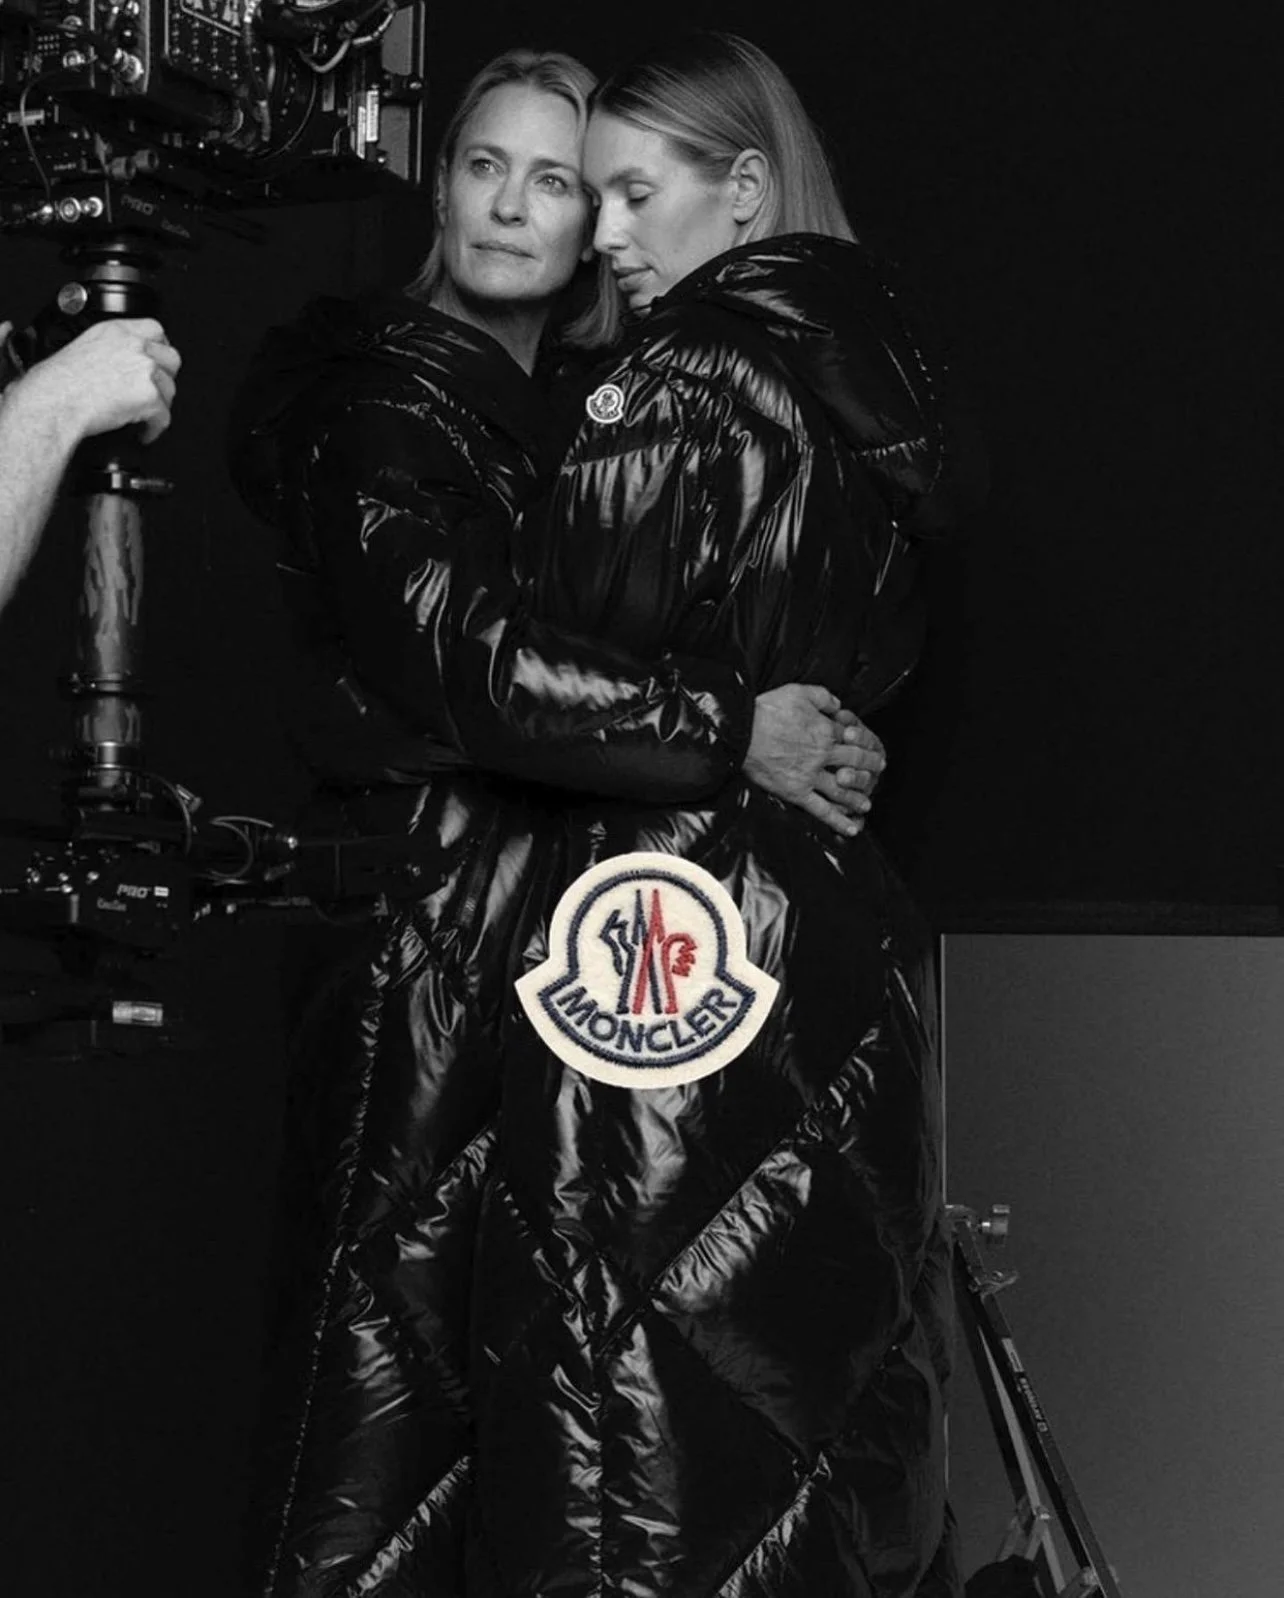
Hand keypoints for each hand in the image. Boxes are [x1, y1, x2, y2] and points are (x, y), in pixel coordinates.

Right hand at [7, 317, 180, 446]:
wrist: (54, 402)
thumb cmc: (59, 382)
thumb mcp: (84, 346)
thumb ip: (112, 347)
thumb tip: (125, 361)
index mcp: (117, 331)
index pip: (156, 330)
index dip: (159, 350)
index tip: (157, 363)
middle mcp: (134, 346)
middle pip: (172, 359)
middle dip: (165, 378)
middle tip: (153, 392)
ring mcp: (145, 370)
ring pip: (170, 390)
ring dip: (158, 405)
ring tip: (141, 415)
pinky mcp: (149, 396)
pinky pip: (164, 417)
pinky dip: (154, 429)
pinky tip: (141, 431)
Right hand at [744, 684, 886, 837]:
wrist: (741, 732)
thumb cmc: (766, 710)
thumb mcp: (798, 691)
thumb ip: (823, 697)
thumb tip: (839, 705)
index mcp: (825, 730)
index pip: (855, 739)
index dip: (866, 743)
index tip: (873, 747)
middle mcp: (823, 754)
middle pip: (855, 763)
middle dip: (870, 767)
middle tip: (878, 771)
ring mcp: (811, 776)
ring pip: (843, 790)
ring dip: (858, 798)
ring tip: (866, 804)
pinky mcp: (796, 792)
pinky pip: (821, 810)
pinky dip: (837, 821)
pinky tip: (851, 829)